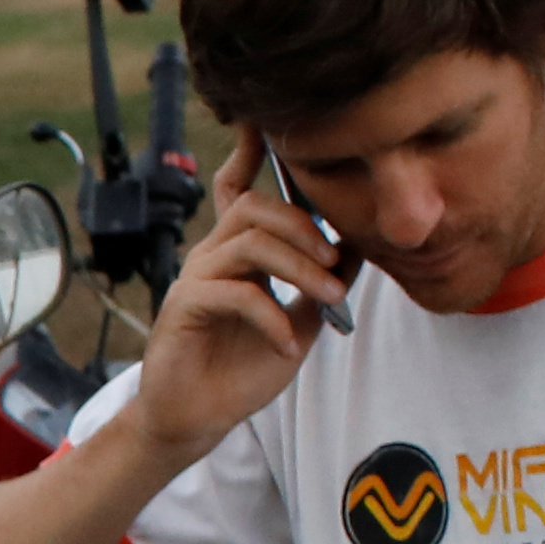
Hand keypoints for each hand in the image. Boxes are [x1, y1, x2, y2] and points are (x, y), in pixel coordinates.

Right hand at [131, 132, 352, 458]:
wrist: (196, 419)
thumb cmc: (242, 370)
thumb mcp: (301, 322)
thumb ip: (322, 283)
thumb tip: (361, 246)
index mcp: (235, 253)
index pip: (237, 190)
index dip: (249, 154)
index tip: (265, 124)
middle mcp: (211, 256)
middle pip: (255, 207)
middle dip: (304, 226)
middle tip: (337, 260)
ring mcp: (194, 279)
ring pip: (249, 243)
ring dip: (299, 266)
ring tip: (329, 297)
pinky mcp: (184, 308)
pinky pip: (235, 293)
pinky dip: (271, 318)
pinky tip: (287, 346)